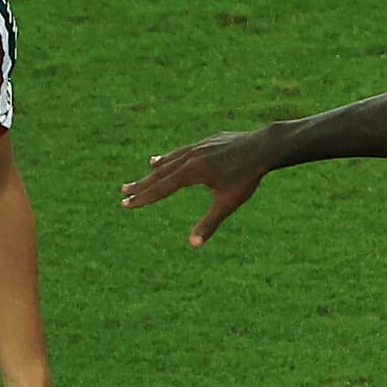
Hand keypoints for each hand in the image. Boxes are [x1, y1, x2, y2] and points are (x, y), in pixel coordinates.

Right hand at [120, 131, 270, 245]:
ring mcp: (199, 147)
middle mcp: (190, 157)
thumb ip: (209, 223)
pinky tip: (176, 157)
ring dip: (158, 166)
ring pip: (173, 158)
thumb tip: (194, 245)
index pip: (161, 188)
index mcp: (191, 172)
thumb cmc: (246, 177)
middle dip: (142, 183)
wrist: (263, 146)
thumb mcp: (227, 203)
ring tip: (148, 166)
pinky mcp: (209, 141)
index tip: (126, 204)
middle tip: (123, 190)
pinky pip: (186, 150)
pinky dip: (176, 155)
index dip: (143, 198)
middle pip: (160, 173)